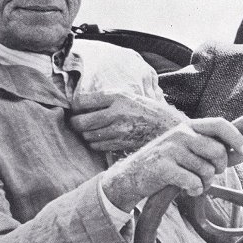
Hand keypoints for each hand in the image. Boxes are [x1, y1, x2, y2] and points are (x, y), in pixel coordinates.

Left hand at [70, 91, 184, 152]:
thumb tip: (81, 102)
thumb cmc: (147, 110)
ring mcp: (118, 130)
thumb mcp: (129, 96)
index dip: (74, 106)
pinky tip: (102, 139)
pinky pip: (98, 146)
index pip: (82, 101)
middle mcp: (116, 112)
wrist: (167, 127)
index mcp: (117, 96)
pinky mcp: (121, 144)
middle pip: (80, 121)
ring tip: (92, 131)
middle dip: (75, 123)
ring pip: (87, 136)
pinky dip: (96, 144)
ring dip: (86, 134)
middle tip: (76, 122)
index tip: (76, 108)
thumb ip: (108, 98)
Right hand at [101, 118, 242, 211]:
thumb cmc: (164, 165)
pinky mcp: (163, 167)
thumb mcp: (187, 151)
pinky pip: (193, 182)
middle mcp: (180, 133)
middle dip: (219, 169)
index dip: (236, 137)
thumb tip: (242, 153)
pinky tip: (187, 190)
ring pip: (207, 170)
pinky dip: (195, 191)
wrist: (130, 177)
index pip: (219, 124)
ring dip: (205, 184)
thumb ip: (212, 151)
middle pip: (218, 152)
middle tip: (208, 176)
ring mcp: (171, 149)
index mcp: (188, 127)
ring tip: (194, 184)